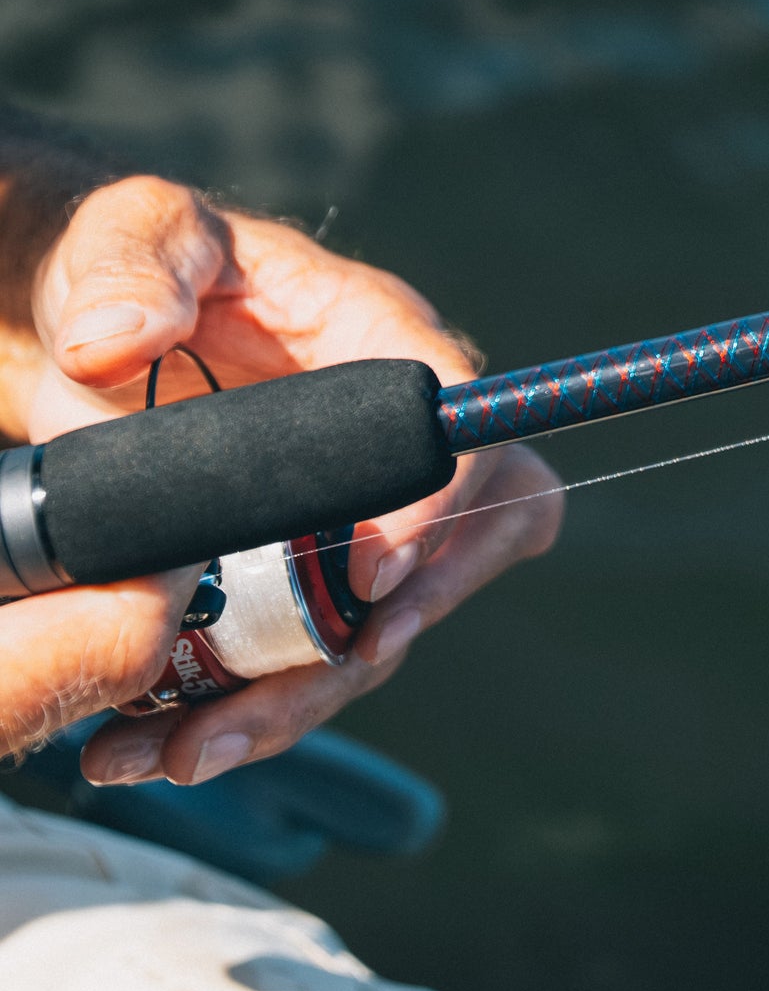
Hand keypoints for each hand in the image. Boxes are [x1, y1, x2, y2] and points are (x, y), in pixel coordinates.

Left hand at [0, 175, 561, 781]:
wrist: (76, 321)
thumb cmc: (127, 257)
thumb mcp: (127, 235)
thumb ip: (131, 269)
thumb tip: (120, 343)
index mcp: (374, 337)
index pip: (456, 421)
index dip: (442, 503)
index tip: (372, 577)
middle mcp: (386, 436)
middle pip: (469, 541)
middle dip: (399, 628)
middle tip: (298, 687)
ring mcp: (345, 514)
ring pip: (384, 627)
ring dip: (301, 702)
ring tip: (182, 755)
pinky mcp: (289, 576)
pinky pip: (305, 660)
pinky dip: (240, 716)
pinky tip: (146, 746)